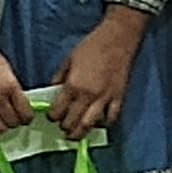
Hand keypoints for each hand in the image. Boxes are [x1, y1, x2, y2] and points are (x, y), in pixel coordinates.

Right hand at [0, 29, 30, 138]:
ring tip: (1, 123)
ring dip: (1, 129)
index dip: (27, 118)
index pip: (25, 113)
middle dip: (15, 123)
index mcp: (10, 86)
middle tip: (13, 120)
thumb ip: (13, 89)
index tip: (26, 118)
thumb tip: (19, 105)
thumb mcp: (7, 70)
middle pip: (12, 123)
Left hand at [52, 8, 145, 137]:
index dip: (52, 117)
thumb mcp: (69, 60)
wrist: (118, 37)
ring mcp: (105, 98)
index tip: (52, 116)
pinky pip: (112, 117)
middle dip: (65, 128)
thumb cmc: (92, 45)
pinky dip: (104, 124)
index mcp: (73, 85)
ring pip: (90, 125)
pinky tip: (99, 123)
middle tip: (62, 127)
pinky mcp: (119, 96)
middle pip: (72, 122)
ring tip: (76, 134)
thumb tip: (54, 91)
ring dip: (81, 133)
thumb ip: (59, 78)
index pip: (58, 111)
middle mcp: (88, 95)